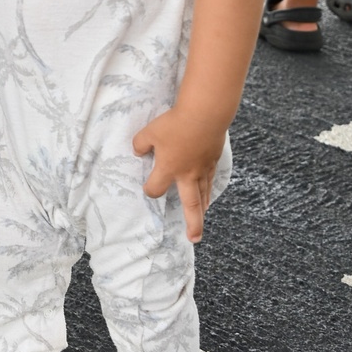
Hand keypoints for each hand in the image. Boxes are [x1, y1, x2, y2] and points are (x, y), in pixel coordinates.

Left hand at [132, 107, 226, 243]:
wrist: (205, 114)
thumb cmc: (175, 123)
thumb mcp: (150, 132)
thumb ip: (141, 144)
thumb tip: (138, 151)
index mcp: (169, 169)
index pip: (155, 189)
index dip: (149, 190)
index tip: (147, 188)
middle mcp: (188, 174)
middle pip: (191, 205)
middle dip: (193, 224)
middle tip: (193, 238)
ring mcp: (203, 168)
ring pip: (204, 193)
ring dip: (203, 208)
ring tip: (202, 217)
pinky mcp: (213, 158)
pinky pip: (210, 179)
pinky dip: (209, 188)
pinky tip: (209, 191)